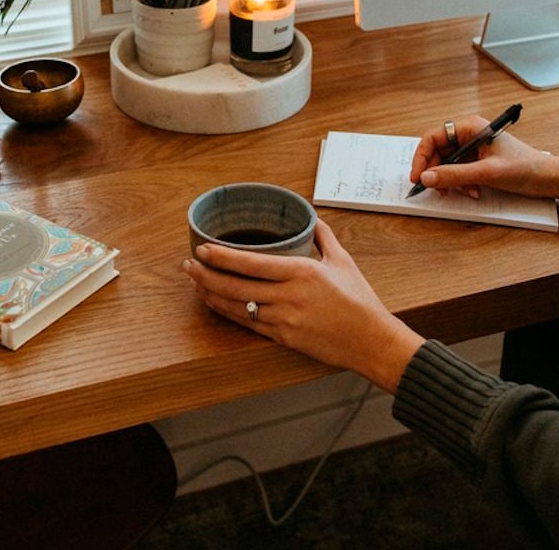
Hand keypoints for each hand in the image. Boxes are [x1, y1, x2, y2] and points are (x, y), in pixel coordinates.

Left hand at [182, 219, 423, 393]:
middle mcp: (290, 296)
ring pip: (239, 307)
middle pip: (237, 287)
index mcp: (302, 272)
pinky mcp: (284, 338)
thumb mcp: (342, 261)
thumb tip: (311, 218)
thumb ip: (323, 236)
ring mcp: (285, 320)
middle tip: (187, 265)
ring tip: (194, 283)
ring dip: (212, 295)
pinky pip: (250, 324)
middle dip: (207, 276)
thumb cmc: (360, 300)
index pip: (252, 264)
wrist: (371, 340)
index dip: (222, 258)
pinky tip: (216, 304)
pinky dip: (229, 313)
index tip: (202, 249)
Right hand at [410, 116, 558, 209]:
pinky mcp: (479, 161)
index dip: (422, 157)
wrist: (549, 179)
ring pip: (448, 164)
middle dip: (437, 172)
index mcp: (470, 127)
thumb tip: (426, 177)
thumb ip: (454, 175)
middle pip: (438, 152)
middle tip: (436, 188)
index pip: (433, 137)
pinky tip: (473, 191)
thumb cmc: (526, 167)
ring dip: (451, 180)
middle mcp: (470, 135)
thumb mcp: (486, 173)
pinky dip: (461, 183)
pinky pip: (459, 171)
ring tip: (463, 191)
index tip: (418, 176)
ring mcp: (475, 149)